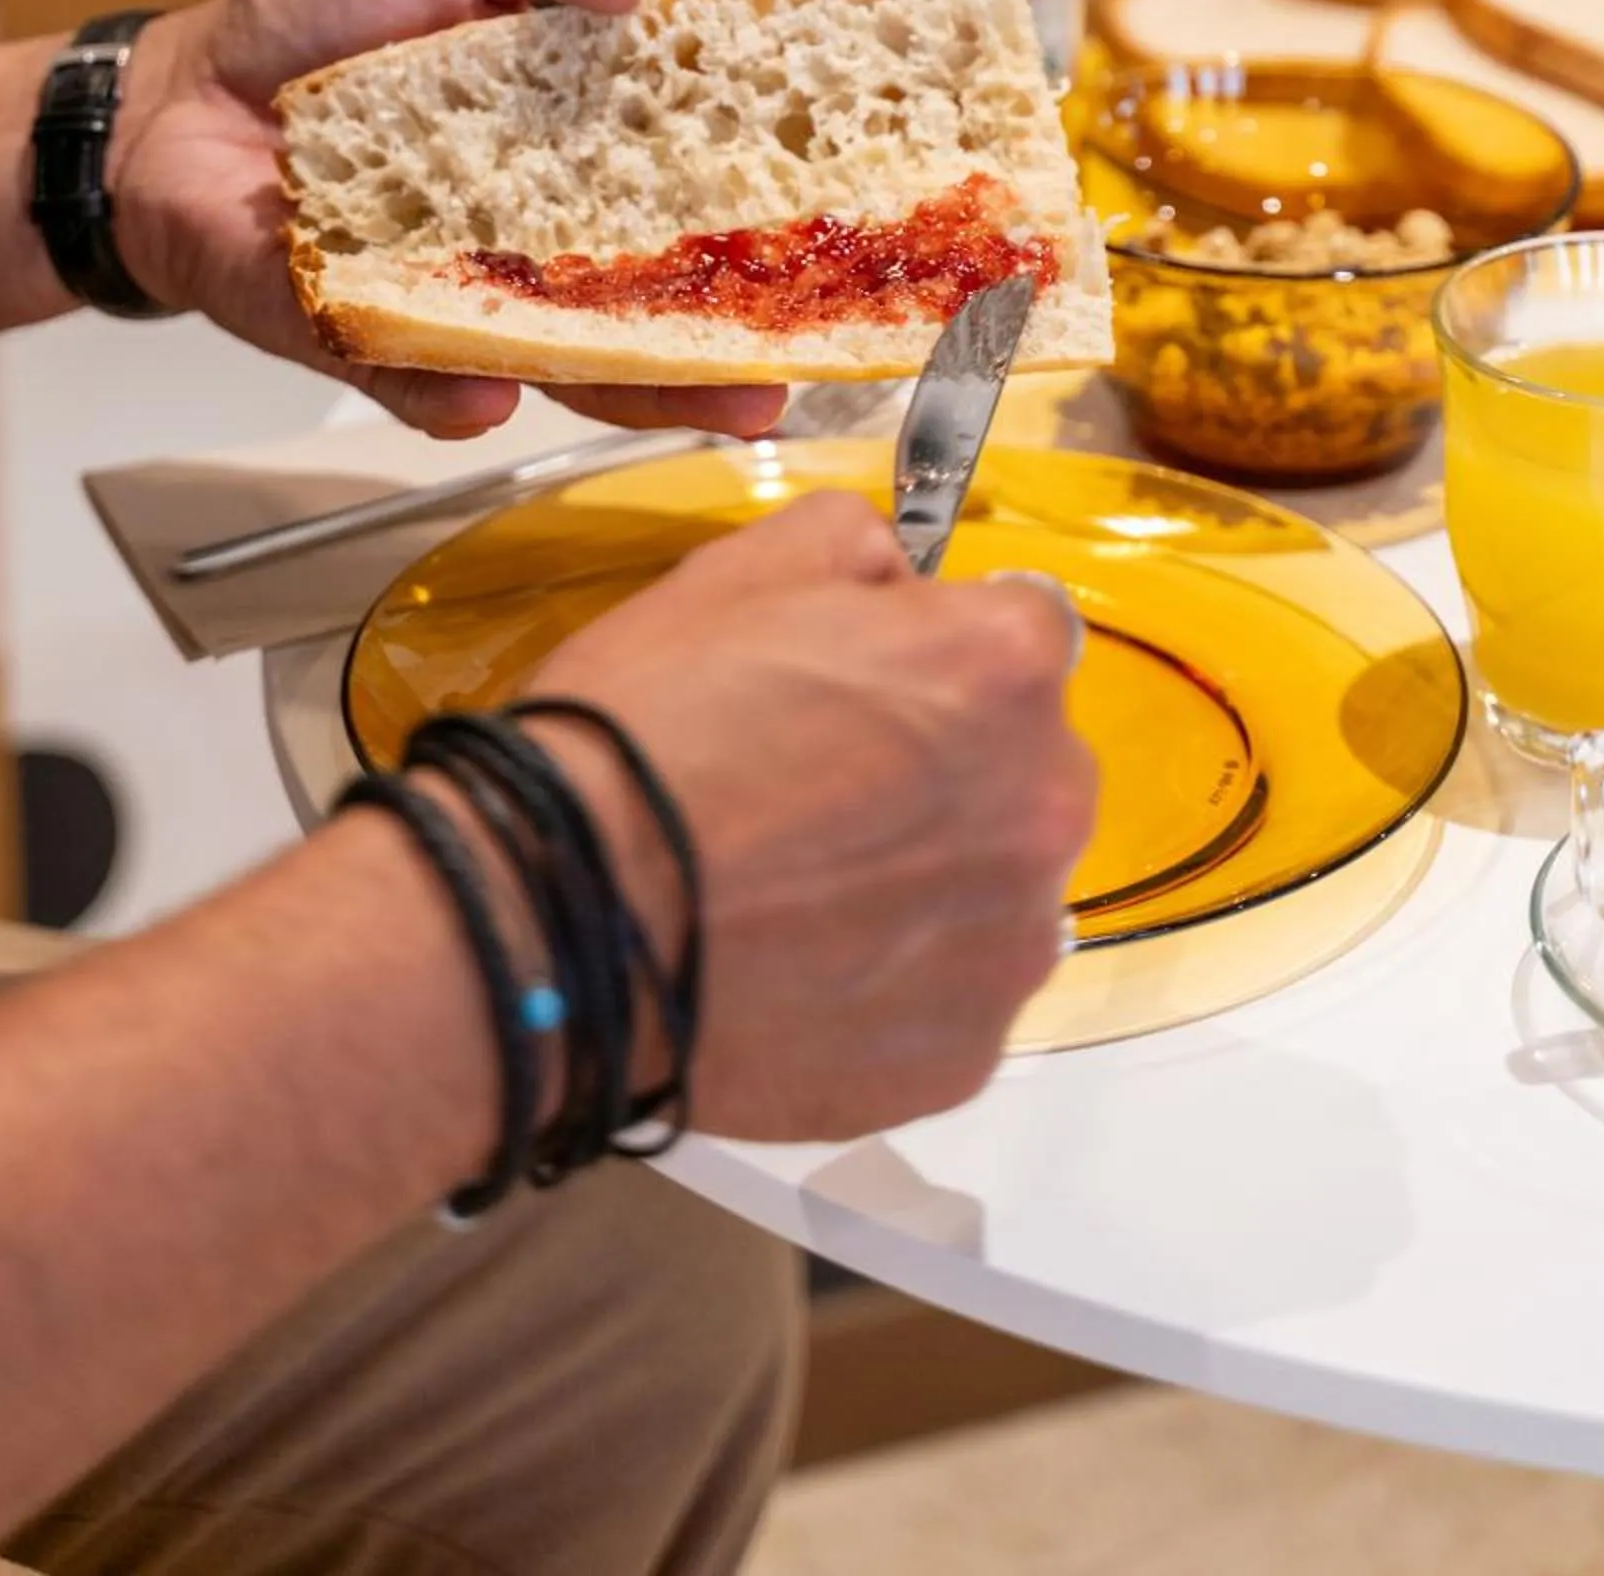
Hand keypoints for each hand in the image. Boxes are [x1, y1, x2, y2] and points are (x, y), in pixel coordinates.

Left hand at [107, 0, 786, 441]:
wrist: (175, 98)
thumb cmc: (316, 13)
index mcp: (580, 138)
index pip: (694, 176)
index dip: (771, 202)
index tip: (849, 222)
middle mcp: (540, 233)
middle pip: (658, 297)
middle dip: (738, 340)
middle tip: (809, 357)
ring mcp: (463, 295)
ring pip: (570, 362)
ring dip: (642, 390)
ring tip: (713, 401)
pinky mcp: (370, 340)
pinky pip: (426, 382)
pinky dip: (453, 391)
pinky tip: (486, 390)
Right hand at [530, 492, 1097, 1139]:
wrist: (559, 922)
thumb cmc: (644, 728)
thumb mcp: (736, 571)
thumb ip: (854, 546)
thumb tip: (896, 576)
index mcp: (1002, 666)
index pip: (1026, 631)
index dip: (942, 651)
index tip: (869, 686)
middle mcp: (1044, 803)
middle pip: (1028, 767)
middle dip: (952, 767)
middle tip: (823, 792)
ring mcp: (1011, 943)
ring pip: (997, 890)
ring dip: (932, 881)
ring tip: (803, 893)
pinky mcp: (964, 1058)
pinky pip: (951, 999)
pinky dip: (893, 987)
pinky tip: (798, 970)